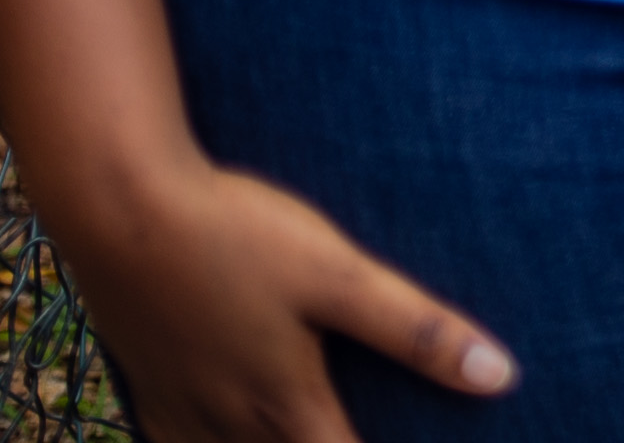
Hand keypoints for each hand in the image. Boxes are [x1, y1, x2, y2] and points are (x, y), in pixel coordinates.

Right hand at [44, 153, 511, 442]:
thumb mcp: (341, 276)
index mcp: (286, 408)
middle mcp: (229, 425)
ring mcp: (180, 410)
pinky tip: (226, 436)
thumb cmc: (236, 236)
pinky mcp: (147, 386)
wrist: (119, 207)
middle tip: (348, 433)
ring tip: (306, 433)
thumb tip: (500, 378)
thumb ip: (417, 331)